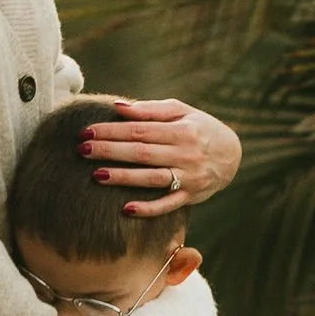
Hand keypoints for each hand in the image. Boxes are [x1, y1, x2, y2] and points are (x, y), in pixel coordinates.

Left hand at [76, 96, 241, 218]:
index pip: (140, 130)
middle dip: (110, 151)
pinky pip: (167, 205)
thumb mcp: (181, 112)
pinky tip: (126, 208)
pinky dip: (148, 208)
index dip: (112, 131)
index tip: (87, 131)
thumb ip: (150, 109)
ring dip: (123, 177)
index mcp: (182, 130)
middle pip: (141, 153)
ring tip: (97, 175)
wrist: (232, 155)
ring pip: (151, 178)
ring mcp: (188, 177)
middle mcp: (186, 154)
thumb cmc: (199, 128)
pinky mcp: (190, 197)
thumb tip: (118, 107)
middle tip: (82, 150)